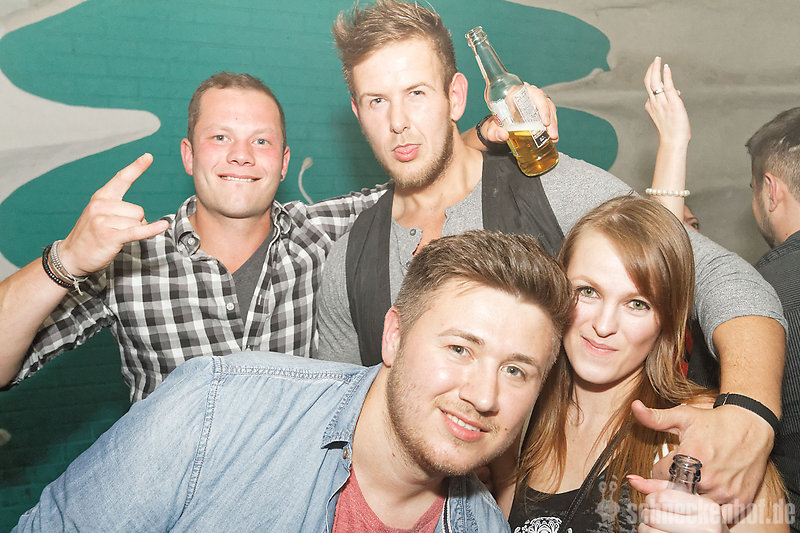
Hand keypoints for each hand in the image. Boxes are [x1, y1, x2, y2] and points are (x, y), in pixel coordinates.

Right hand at [58, 154, 169, 276]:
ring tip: (115, 237)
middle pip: (138, 210)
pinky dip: (151, 230)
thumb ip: (118, 208)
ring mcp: (104, 220)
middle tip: (117, 231)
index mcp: (101, 197)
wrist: (72, 256)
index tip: (149, 156)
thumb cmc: (91, 235)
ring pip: (138, 222)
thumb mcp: (100, 215)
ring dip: (133, 232)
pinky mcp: (109, 236)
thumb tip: (141, 216)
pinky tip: (163, 226)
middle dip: (135, 222)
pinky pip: (137, 231)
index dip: (136, 167)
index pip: (122, 178)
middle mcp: (101, 205)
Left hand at [481, 83, 558, 142]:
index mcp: (516, 92)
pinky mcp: (537, 112)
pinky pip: (548, 116)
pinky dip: (551, 127)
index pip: (533, 93)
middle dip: (551, 118)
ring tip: (553, 137)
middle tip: (551, 134)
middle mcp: (527, 96)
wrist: (494, 128)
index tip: (545, 121)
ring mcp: (533, 104)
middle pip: (544, 102)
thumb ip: (492, 131)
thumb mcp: (489, 127)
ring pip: (549, 109)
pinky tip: (552, 137)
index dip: (542, 105)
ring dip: (553, 124)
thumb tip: (503, 135)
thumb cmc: (492, 123)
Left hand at [628, 475, 727, 532]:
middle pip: (654, 515)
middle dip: (647, 513)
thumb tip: (632, 479)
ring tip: (653, 524)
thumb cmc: (705, 520)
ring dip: (646, 527)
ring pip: (651, 530)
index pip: (662, 498)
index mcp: (707, 507)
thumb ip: (661, 488)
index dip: (650, 499)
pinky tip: (659, 531)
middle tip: (652, 513)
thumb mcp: (690, 500)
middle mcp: (706, 525)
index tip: (652, 501)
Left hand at [632, 400, 771, 520]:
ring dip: (685, 503)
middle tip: (665, 484)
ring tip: (683, 492)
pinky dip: (706, 514)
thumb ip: (655, 417)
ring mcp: (725, 491)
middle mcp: (708, 477)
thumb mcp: (683, 416)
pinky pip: (716, 518)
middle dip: (665, 490)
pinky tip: (701, 502)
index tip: (657, 470)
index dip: (654, 472)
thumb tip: (635, 406)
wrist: (751, 426)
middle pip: (673, 495)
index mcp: (692, 457)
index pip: (659, 476)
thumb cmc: (715, 422)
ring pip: (693, 509)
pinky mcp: (740, 500)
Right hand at [644, 56, 689, 147]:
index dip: (654, 80)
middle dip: (650, 70)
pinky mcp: (672, 103)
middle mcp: (654, 103)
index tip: (657, 71)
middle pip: (647, 83)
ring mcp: (662, 103)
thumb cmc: (672, 132)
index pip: (649, 90)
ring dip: (655, 69)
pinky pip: (666, 86)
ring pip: (654, 82)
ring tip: (657, 59)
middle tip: (654, 60)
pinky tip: (666, 67)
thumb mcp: (667, 116)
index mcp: (650, 107)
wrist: (673, 141)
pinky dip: (666, 75)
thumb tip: (677, 92)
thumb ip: (669, 104)